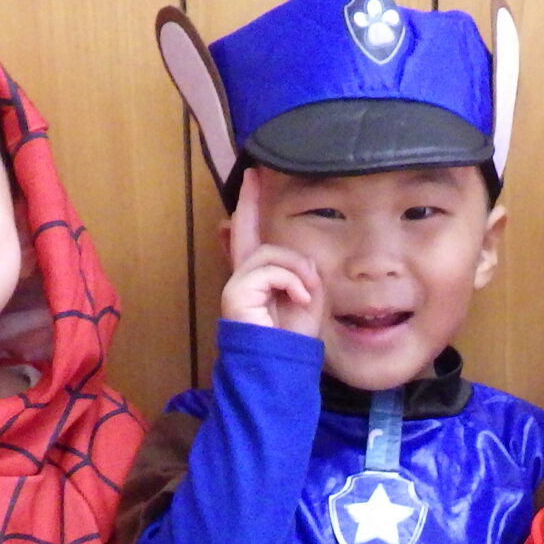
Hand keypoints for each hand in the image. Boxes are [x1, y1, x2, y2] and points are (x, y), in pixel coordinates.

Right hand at [220, 171, 323, 334]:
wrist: (279, 368)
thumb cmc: (293, 340)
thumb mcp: (307, 297)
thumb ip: (302, 271)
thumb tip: (299, 258)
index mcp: (261, 280)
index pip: (254, 238)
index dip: (251, 209)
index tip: (254, 180)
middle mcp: (244, 278)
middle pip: (246, 231)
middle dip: (249, 202)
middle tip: (254, 174)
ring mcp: (238, 284)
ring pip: (270, 252)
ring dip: (297, 269)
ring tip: (306, 292)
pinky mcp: (236, 292)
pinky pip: (269, 270)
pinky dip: (291, 281)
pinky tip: (298, 299)